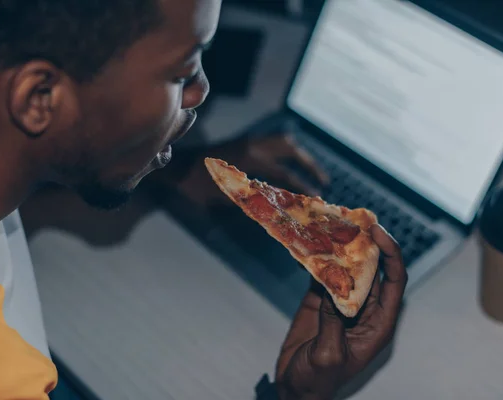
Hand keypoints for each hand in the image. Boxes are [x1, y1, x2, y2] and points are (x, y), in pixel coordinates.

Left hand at [156, 133, 328, 206]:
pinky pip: (273, 140)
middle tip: (323, 181)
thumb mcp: (225, 199)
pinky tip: (291, 160)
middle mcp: (254, 147)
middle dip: (310, 167)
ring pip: (284, 141)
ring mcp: (250, 141)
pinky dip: (287, 149)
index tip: (316, 197)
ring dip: (300, 155)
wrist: (179, 165)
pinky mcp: (245, 140)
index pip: (285, 176)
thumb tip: (278, 210)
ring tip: (311, 169)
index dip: (303, 187)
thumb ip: (252, 202)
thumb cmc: (198, 187)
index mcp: (250, 162)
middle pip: (292, 152)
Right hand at [276, 225, 406, 399]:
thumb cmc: (318, 381)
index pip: (395, 281)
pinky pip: (325, 274)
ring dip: (343, 246)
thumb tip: (335, 289)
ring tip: (333, 223)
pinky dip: (319, 258)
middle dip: (367, 242)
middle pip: (374, 268)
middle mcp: (366, 309)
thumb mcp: (329, 356)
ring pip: (350, 267)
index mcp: (379, 324)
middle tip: (355, 219)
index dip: (391, 254)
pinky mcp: (321, 301)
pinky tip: (312, 242)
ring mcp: (343, 303)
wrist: (295, 389)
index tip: (378, 232)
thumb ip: (335, 323)